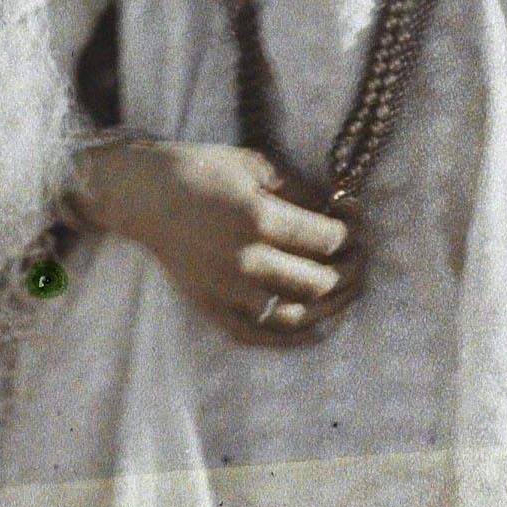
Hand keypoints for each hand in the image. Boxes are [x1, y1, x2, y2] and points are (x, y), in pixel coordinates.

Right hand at [70, 141, 357, 346]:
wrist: (145, 196)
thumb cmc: (202, 169)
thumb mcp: (255, 164)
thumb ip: (299, 190)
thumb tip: (338, 210)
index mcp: (257, 217)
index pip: (324, 239)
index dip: (350, 234)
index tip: (358, 227)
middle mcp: (244, 260)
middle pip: (316, 281)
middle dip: (348, 271)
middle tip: (361, 259)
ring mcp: (226, 291)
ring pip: (294, 315)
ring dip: (330, 307)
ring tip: (349, 292)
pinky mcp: (210, 309)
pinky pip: (257, 336)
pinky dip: (291, 341)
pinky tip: (317, 333)